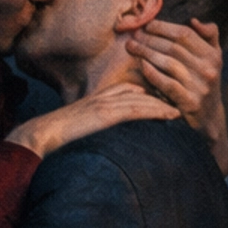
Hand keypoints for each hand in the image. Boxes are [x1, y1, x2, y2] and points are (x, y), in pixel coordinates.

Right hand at [8, 80, 177, 160]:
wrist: (41, 135)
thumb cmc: (57, 136)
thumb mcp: (80, 126)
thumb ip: (95, 125)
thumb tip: (105, 137)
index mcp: (98, 98)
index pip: (131, 90)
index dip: (151, 93)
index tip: (170, 97)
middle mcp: (104, 96)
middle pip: (141, 91)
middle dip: (163, 93)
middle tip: (185, 98)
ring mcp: (105, 104)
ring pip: (143, 99)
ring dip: (166, 102)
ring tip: (186, 107)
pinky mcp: (105, 115)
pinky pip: (137, 110)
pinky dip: (157, 110)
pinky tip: (171, 115)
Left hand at [125, 17, 227, 174]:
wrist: (210, 117)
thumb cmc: (204, 81)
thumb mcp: (213, 58)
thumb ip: (208, 36)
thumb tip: (194, 20)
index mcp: (213, 55)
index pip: (185, 34)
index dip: (163, 27)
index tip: (146, 24)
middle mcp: (208, 69)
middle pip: (174, 48)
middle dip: (150, 39)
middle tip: (133, 34)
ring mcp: (200, 87)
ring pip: (169, 63)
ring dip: (147, 53)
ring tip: (131, 47)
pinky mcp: (190, 103)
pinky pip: (168, 84)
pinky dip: (153, 74)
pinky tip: (141, 66)